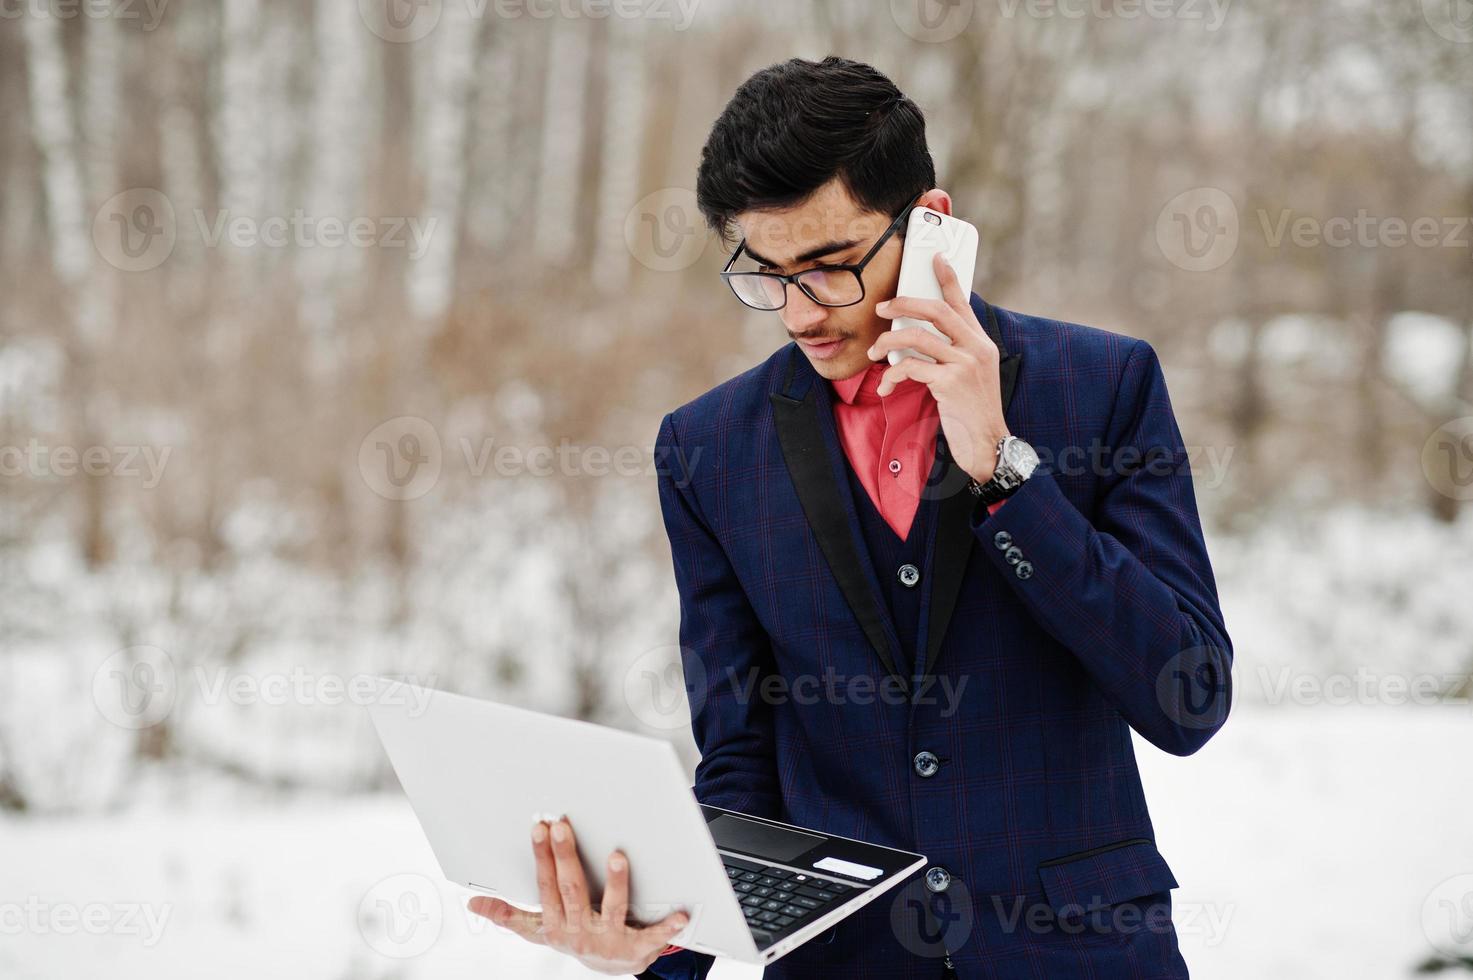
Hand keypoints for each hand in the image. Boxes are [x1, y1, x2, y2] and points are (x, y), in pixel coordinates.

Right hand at [468, 817, 689, 975]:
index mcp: (555, 924)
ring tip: (617, 856)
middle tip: (564, 825)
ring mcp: (609, 940)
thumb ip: (508, 914)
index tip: (540, 827)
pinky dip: (667, 926)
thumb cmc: (573, 936)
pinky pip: (653, 935)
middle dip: (566, 856)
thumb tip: (473, 901)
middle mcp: (579, 932)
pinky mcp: (637, 948)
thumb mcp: (538, 929)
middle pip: (572, 889)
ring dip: (615, 882)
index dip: (541, 857)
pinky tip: (681, 913)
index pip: (545, 886)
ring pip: (611, 908)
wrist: (609, 967)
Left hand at [868, 251, 1008, 484]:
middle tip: (883, 307)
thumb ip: (953, 354)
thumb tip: (919, 338)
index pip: (963, 303)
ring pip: (917, 337)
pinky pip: (910, 368)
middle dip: (905, 303)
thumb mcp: (970, 376)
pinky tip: (887, 386)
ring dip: (889, 342)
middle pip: (937, 311)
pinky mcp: (950, 383)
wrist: (987, 444)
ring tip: (875, 352)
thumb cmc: (972, 412)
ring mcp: (964, 364)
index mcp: (981, 343)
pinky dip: (892, 375)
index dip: (948, 278)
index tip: (936, 258)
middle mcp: (976, 348)